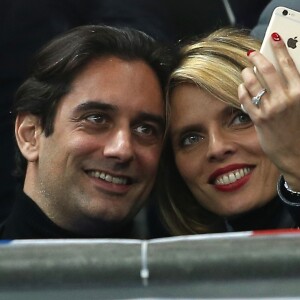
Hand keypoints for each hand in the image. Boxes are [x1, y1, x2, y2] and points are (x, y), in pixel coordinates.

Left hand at [238, 32, 299, 189]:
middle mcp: (286, 98)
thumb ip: (291, 87)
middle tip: (251, 54)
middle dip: (257, 58)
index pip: (288, 63)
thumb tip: (278, 71)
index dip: (279, 48)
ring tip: (244, 71)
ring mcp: (271, 109)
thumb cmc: (299, 127)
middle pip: (267, 70)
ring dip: (246, 74)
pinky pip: (245, 99)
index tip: (273, 37)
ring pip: (253, 83)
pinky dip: (241, 90)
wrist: (296, 153)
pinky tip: (241, 88)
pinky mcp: (259, 119)